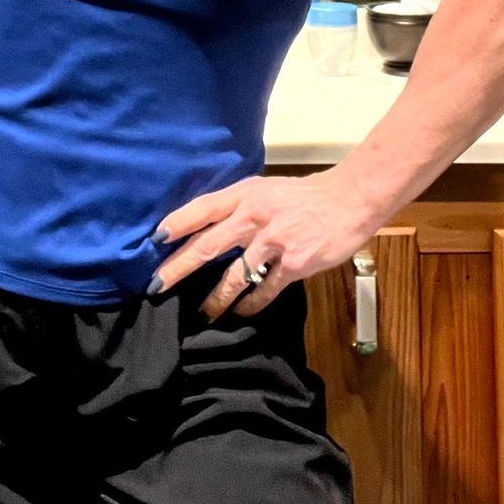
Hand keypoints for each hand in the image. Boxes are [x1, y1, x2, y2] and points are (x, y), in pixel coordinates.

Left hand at [150, 170, 374, 320]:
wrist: (348, 200)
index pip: (203, 208)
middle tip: (157, 285)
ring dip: (216, 298)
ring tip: (202, 313)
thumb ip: (238, 207)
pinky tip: (241, 313)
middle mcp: (254, 216)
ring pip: (234, 276)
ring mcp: (274, 241)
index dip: (178, 224)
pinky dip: (251, 304)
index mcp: (246, 194)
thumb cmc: (303, 195)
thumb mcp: (265, 190)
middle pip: (208, 244)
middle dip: (180, 267)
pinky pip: (265, 290)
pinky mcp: (293, 264)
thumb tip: (207, 226)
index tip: (154, 240)